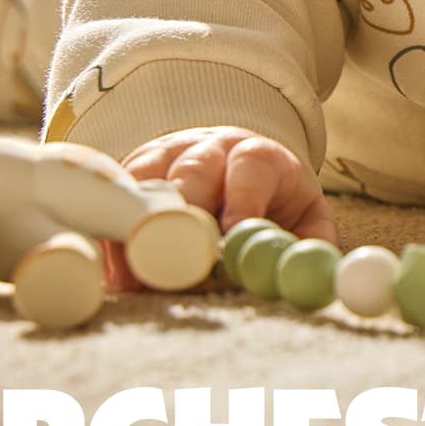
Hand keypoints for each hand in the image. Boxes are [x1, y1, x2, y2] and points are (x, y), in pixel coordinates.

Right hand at [104, 126, 337, 289]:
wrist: (242, 169)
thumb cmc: (275, 204)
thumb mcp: (306, 220)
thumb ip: (310, 245)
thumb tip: (302, 275)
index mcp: (258, 155)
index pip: (251, 166)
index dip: (241, 199)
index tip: (231, 237)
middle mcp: (211, 147)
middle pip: (193, 171)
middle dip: (184, 219)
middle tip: (175, 266)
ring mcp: (168, 153)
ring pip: (148, 178)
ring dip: (140, 228)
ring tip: (134, 277)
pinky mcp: (136, 168)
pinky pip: (117, 192)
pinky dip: (114, 232)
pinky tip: (114, 270)